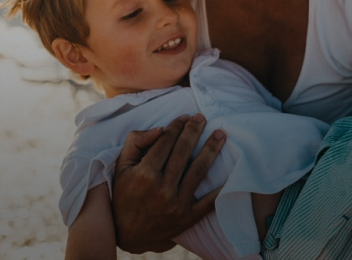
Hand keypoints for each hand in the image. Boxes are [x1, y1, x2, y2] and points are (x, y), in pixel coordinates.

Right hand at [112, 114, 225, 253]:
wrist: (127, 234)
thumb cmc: (123, 195)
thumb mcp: (121, 167)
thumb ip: (136, 142)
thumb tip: (160, 128)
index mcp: (144, 174)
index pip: (165, 142)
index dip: (176, 126)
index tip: (184, 117)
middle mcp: (162, 188)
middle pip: (183, 152)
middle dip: (194, 131)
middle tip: (202, 117)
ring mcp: (176, 204)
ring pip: (198, 170)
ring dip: (211, 149)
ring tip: (220, 134)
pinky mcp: (187, 218)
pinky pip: (209, 201)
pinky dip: (221, 187)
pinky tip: (230, 171)